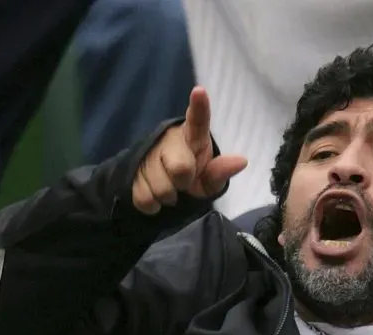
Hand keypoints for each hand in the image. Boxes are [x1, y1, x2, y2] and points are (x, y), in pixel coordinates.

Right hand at [131, 87, 247, 214]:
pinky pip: (144, 198)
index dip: (199, 107)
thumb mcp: (208, 179)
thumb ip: (220, 172)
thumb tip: (242, 161)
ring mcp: (147, 153)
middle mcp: (168, 140)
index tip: (200, 92)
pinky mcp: (130, 170)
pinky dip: (152, 205)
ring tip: (169, 188)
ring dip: (168, 197)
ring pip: (161, 189)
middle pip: (180, 168)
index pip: (197, 120)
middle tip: (183, 182)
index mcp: (192, 136)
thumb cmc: (191, 179)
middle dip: (184, 183)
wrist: (158, 187)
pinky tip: (154, 195)